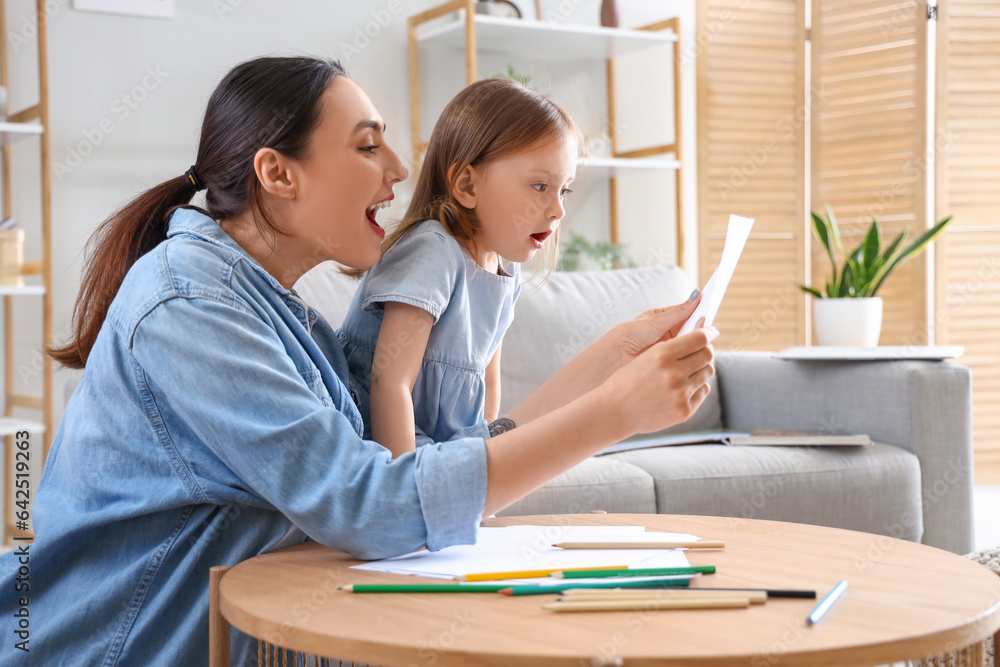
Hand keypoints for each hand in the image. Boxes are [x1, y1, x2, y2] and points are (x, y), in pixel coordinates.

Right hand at [601, 325, 717, 436]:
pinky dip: (697, 387)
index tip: (711, 332)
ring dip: (701, 369)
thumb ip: (671, 349)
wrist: (613, 411)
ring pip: (707, 373)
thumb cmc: (626, 382)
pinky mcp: (684, 410)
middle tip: (701, 351)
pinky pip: (702, 391)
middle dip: (706, 351)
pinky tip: (683, 388)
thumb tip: (700, 340)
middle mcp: (674, 373)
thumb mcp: (645, 357)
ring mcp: (681, 394)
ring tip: (689, 371)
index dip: (709, 333)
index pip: (699, 338)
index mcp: (662, 355)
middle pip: (707, 355)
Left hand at [609, 290, 704, 374]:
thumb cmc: (630, 335)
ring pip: (692, 343)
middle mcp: (669, 332)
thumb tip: (697, 296)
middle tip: (708, 324)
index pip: (688, 312)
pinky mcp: (671, 361)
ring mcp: (671, 347)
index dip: (700, 309)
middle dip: (700, 326)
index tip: (712, 303)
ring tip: (702, 337)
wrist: (614, 358)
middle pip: (693, 328)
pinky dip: (693, 355)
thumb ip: (678, 312)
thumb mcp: (655, 322)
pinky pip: (687, 357)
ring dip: (698, 341)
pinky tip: (697, 352)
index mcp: (664, 318)